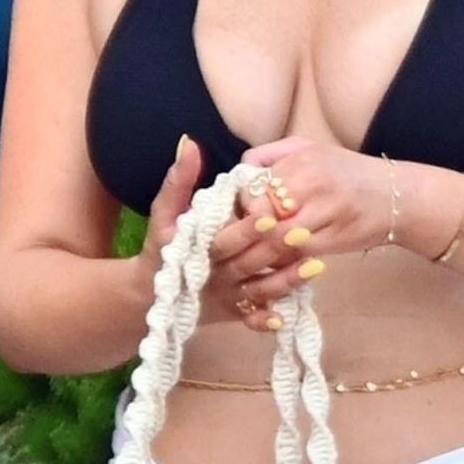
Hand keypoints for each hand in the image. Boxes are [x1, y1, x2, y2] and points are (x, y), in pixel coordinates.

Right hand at [135, 136, 336, 335]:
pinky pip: (252, 319)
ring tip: (316, 266)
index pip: (223, 240)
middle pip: (246, 264)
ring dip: (285, 282)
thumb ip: (179, 181)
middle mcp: (211, 276)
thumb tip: (190, 143)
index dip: (245, 230)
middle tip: (304, 234)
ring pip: (258, 292)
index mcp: (195, 250)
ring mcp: (224, 298)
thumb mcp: (163, 213)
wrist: (147, 296)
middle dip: (274, 251)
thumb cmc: (161, 246)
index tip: (268, 216)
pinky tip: (290, 312)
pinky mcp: (232, 314)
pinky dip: (268, 319)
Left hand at [218, 135, 393, 319]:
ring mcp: (325, 214)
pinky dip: (281, 266)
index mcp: (301, 160)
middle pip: (262, 219)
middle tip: (228, 247)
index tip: (234, 218)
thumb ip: (271, 154)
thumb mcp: (309, 148)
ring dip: (258, 257)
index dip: (240, 209)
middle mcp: (313, 185)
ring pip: (277, 243)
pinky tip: (272, 268)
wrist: (397, 196)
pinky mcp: (335, 240)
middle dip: (242, 237)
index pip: (254, 191)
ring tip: (242, 264)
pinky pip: (298, 257)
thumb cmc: (348, 171)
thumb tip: (240, 169)